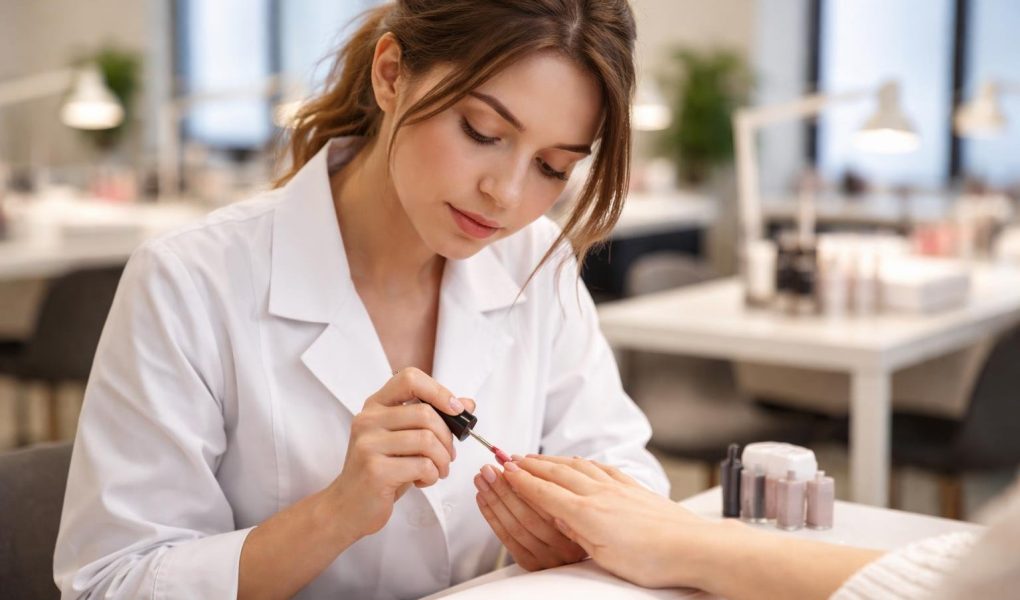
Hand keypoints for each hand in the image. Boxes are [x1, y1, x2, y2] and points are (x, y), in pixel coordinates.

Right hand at [326, 367, 475, 539]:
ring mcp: (368, 444)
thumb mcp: (406, 440)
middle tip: (447, 456)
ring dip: (442, 460)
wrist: (348, 507)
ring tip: (437, 471)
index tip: (457, 410)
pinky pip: (422, 465)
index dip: (439, 391)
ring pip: (427, 440)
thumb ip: (433, 419)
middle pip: (426, 414)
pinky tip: (422, 481)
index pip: (410, 378)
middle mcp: (368, 420)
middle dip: (447, 438)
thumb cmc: (381, 471)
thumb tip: (468, 403)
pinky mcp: (375, 470)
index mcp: (375, 406)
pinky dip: (432, 476)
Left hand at [474, 462, 586, 570]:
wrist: (575, 559)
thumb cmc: (573, 519)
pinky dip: (492, 517)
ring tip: (482, 480)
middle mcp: (565, 546)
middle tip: (489, 469)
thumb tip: (517, 461)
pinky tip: (484, 499)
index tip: (509, 464)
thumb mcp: (573, 501)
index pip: (548, 501)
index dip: (525, 480)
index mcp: (580, 525)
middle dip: (504, 488)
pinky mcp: (531, 564)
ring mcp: (547, 558)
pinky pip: (507, 539)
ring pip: (515, 526)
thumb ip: (551, 484)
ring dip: (494, 500)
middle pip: (528, 514)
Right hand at [503, 455, 723, 588]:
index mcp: (587, 513)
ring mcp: (618, 488)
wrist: (694, 547)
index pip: (544, 491)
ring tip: (538, 458)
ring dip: (553, 460)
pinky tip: (581, 463)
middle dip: (530, 465)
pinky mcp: (634, 488)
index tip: (502, 470)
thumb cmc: (653, 559)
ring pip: (577, 466)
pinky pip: (601, 468)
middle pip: (556, 473)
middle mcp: (600, 494)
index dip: (520, 480)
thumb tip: (554, 512)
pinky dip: (583, 463)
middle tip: (510, 458)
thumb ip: (575, 530)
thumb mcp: (603, 555)